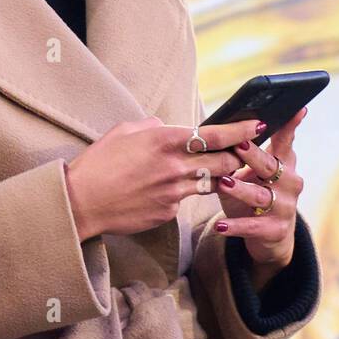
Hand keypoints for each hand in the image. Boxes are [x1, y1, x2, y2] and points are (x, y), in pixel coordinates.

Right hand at [64, 115, 266, 241]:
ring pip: (211, 183)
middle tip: (246, 151)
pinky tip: (167, 190)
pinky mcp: (169, 213)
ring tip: (216, 170)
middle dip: (239, 156)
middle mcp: (175, 167)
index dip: (241, 130)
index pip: (216, 134)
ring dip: (218, 176)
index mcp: (166, 141)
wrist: (81, 202)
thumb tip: (172, 129)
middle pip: (224, 161)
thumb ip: (155, 127)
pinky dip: (184, 193)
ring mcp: (174, 193)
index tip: (258, 125)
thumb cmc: (99, 163)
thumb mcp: (125, 131)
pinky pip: (186, 200)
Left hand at [213, 107, 307, 267]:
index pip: (286, 140)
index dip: (291, 124)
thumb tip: (218, 129)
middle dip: (253, 155)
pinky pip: (253, 226)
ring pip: (261, 196)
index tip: (297, 107)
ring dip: (241, 189)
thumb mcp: (252, 172)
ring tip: (224, 183)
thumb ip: (242, 153)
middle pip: (270, 165)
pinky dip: (235, 225)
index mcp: (283, 163)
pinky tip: (220, 225)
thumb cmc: (255, 193)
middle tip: (237, 145)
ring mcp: (285, 207)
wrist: (270, 236)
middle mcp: (289, 182)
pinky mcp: (276, 230)